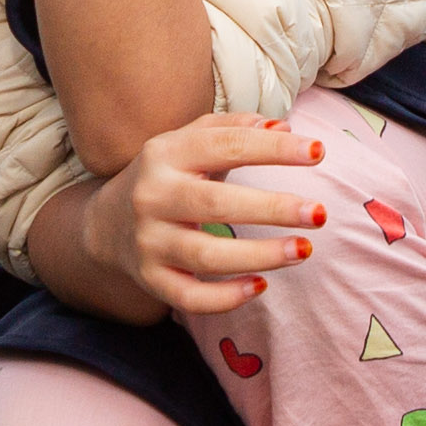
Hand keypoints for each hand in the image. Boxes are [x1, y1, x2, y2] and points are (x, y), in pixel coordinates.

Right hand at [83, 111, 323, 319]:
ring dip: (260, 255)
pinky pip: (190, 297)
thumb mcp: (189, 142)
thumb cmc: (167, 176)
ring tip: (303, 250)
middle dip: (273, 208)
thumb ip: (234, 130)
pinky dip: (226, 298)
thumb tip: (284, 127)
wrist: (106, 224)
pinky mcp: (151, 279)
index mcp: (166, 153)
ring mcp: (149, 242)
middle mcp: (152, 196)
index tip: (318, 153)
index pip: (225, 146)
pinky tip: (260, 287)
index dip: (274, 149)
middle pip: (216, 203)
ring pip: (206, 255)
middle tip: (320, 213)